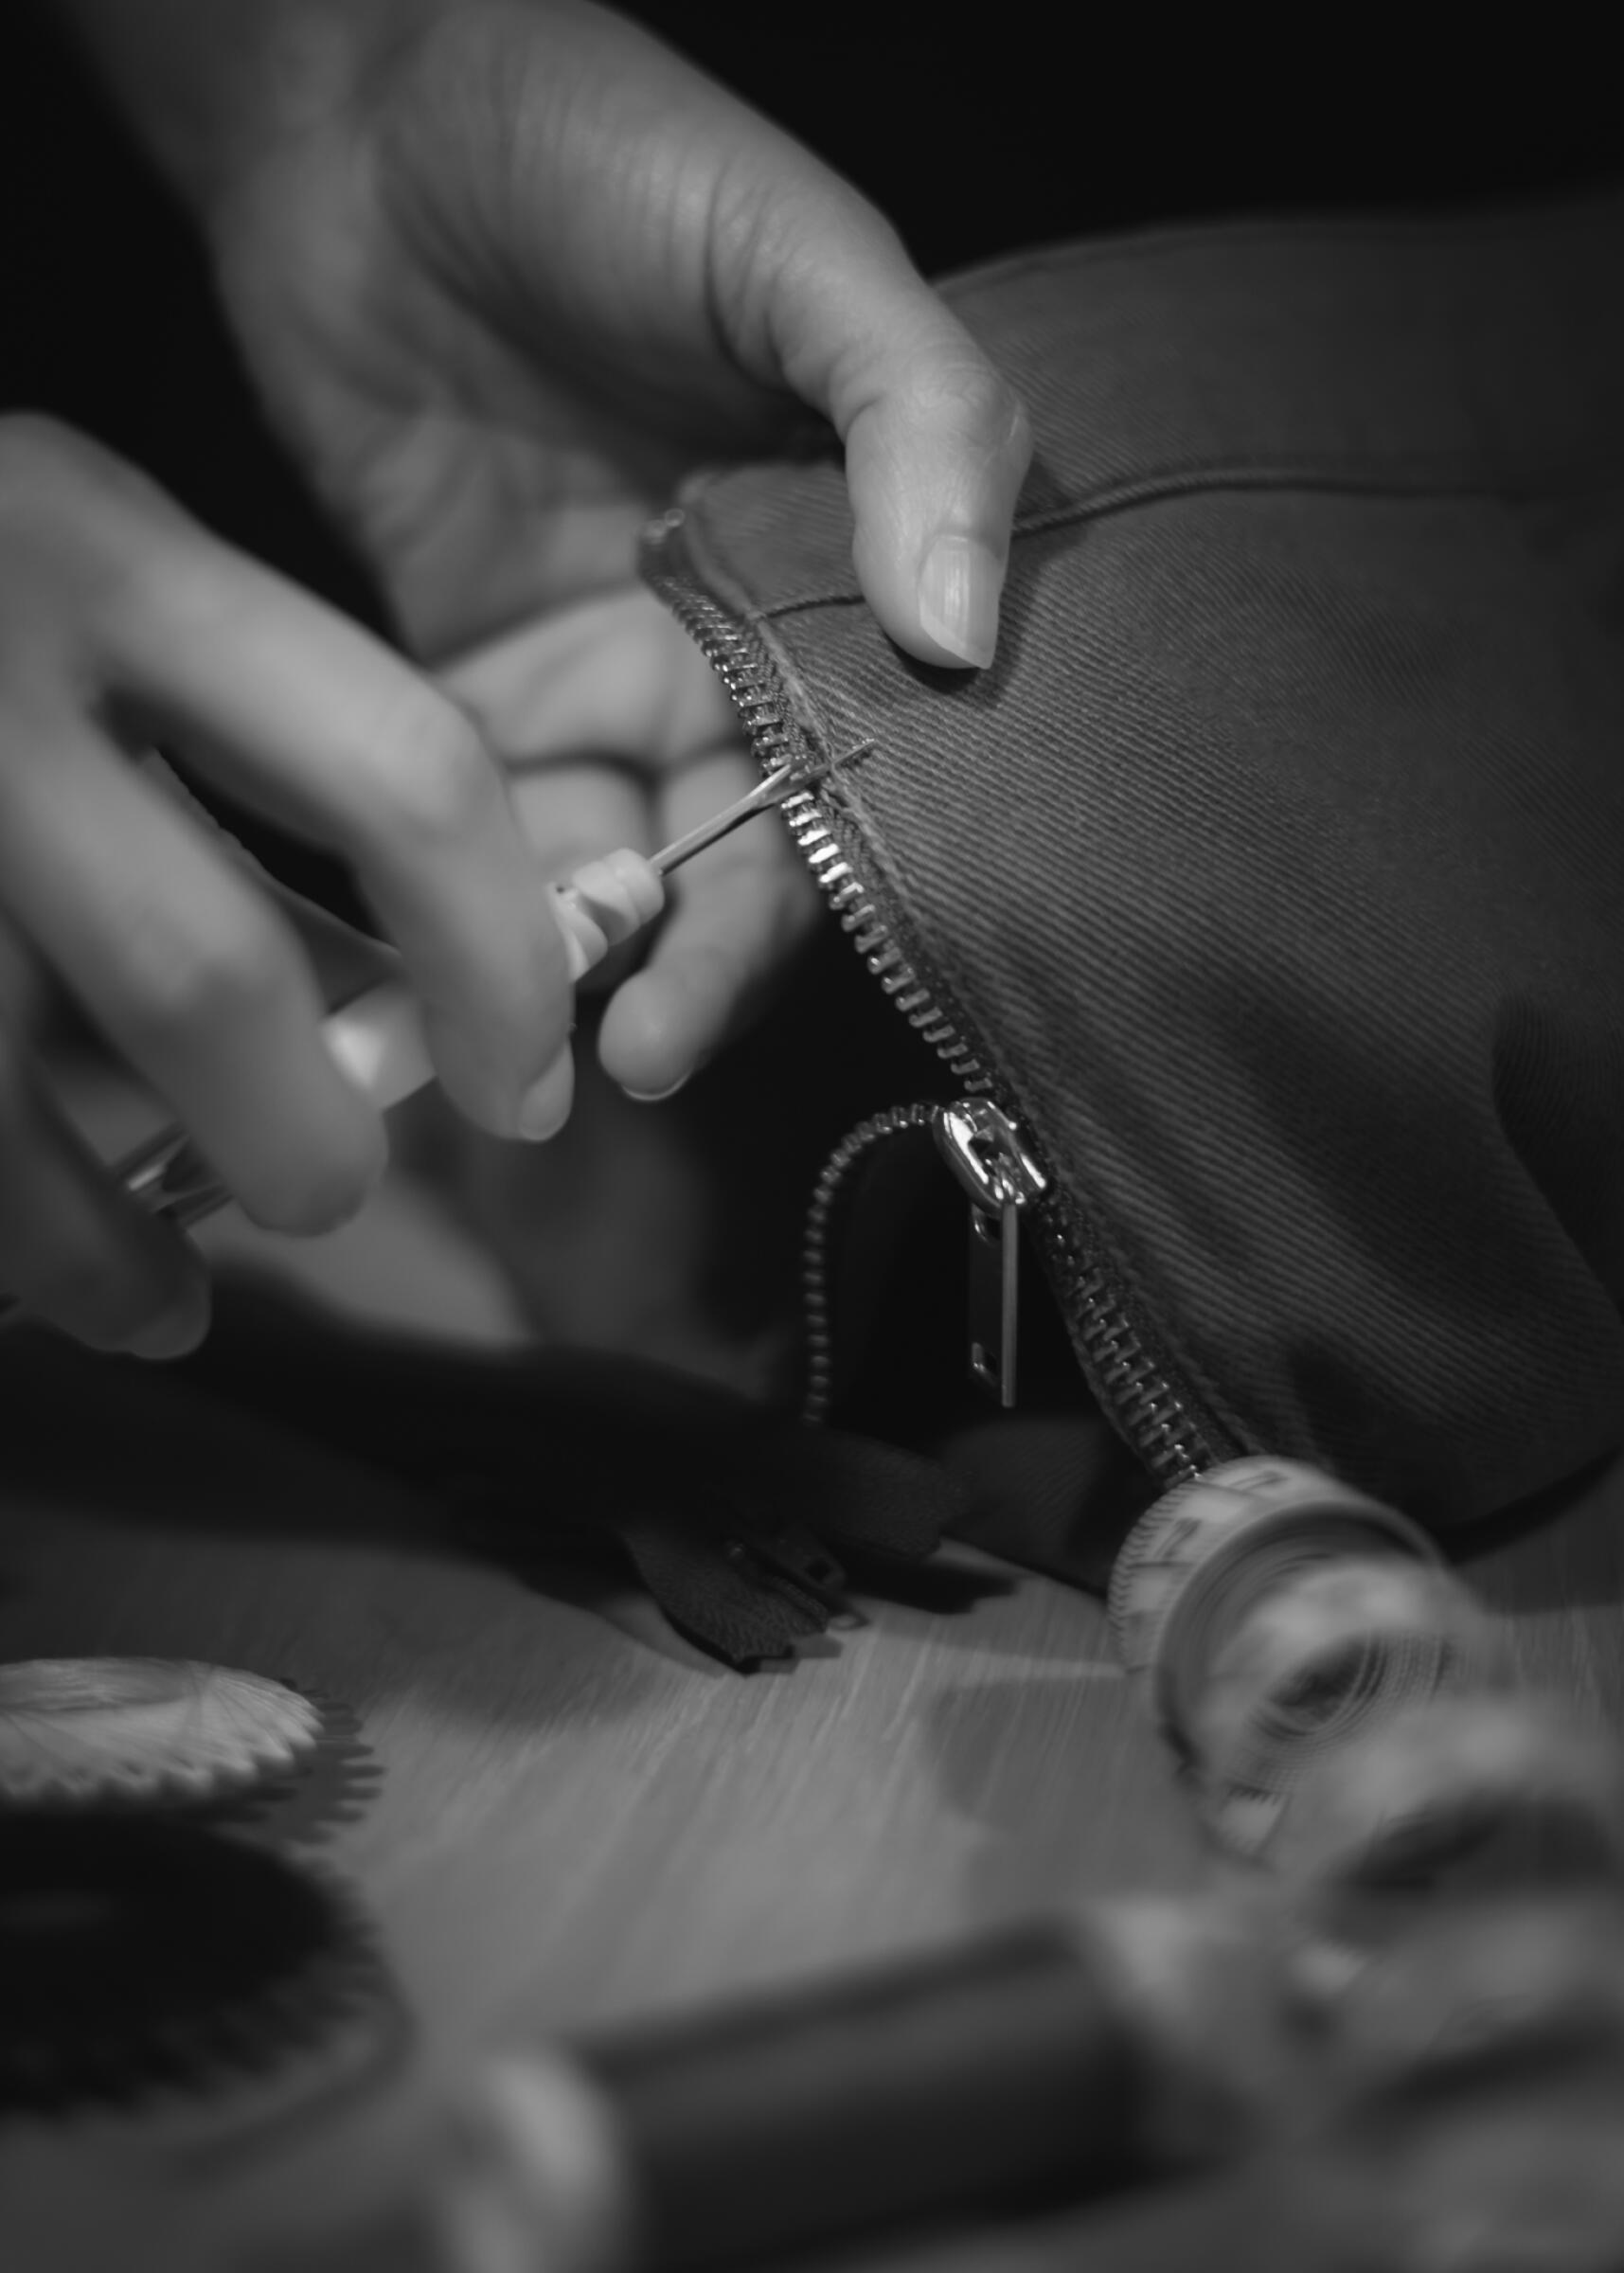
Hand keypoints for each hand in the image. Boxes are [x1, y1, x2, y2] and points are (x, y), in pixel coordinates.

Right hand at [0, 414, 571, 1355]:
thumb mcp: (105, 587)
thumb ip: (257, 756)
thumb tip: (420, 1002)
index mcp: (118, 561)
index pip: (401, 772)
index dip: (501, 960)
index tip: (527, 1082)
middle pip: (197, 973)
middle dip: (303, 1136)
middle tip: (334, 1188)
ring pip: (11, 1090)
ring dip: (116, 1240)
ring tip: (180, 1303)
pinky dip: (20, 1238)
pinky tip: (74, 1290)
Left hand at [191, 0, 1031, 1095]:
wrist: (360, 111)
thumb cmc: (605, 148)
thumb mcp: (799, 251)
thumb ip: (917, 413)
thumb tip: (963, 628)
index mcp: (855, 562)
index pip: (891, 758)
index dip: (856, 873)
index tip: (793, 967)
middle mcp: (745, 648)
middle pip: (753, 850)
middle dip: (708, 962)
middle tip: (642, 1052)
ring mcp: (610, 674)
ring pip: (628, 862)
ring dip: (597, 957)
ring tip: (554, 1034)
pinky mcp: (484, 685)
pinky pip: (501, 823)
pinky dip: (493, 899)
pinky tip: (473, 959)